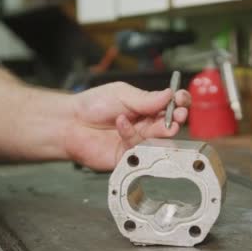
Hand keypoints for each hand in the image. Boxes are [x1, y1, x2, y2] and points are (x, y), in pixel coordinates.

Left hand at [64, 82, 190, 170]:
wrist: (70, 123)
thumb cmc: (92, 105)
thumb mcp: (122, 94)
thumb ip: (146, 98)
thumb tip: (169, 94)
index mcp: (146, 106)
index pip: (170, 105)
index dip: (179, 102)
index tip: (181, 99)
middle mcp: (145, 124)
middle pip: (169, 123)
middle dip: (177, 119)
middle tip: (179, 115)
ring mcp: (138, 141)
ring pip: (159, 139)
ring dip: (162, 129)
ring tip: (163, 123)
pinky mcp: (129, 156)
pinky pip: (139, 148)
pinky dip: (131, 134)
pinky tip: (121, 123)